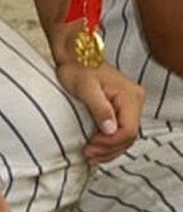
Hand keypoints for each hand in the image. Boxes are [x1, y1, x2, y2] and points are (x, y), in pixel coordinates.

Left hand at [50, 37, 145, 164]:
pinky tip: (96, 149)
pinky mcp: (122, 108)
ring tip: (90, 156)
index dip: (110, 142)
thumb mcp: (86, 88)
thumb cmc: (78, 68)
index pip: (128, 130)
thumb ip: (99, 109)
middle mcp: (135, 101)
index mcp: (129, 96)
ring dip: (109, 149)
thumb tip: (110, 130)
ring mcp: (130, 105)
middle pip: (128, 136)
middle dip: (108, 149)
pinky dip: (109, 143)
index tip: (91, 145)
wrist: (76, 55)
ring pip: (125, 137)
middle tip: (88, 155)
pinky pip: (120, 131)